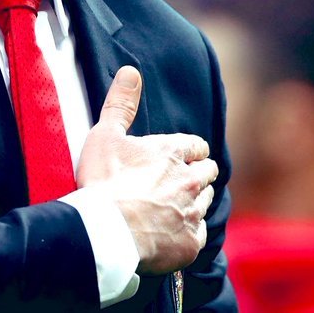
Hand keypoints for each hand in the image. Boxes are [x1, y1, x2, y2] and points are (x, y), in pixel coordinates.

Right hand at [76, 66, 218, 274]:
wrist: (106, 231)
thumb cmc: (104, 180)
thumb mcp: (106, 134)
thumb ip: (121, 102)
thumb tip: (130, 71)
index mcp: (173, 152)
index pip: (198, 146)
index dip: (191, 150)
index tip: (184, 156)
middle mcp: (190, 180)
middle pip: (208, 173)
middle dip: (198, 174)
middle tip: (179, 181)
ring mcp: (193, 212)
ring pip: (205, 202)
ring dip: (193, 202)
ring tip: (173, 207)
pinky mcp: (191, 243)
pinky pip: (198, 234)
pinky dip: (187, 233)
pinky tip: (170, 233)